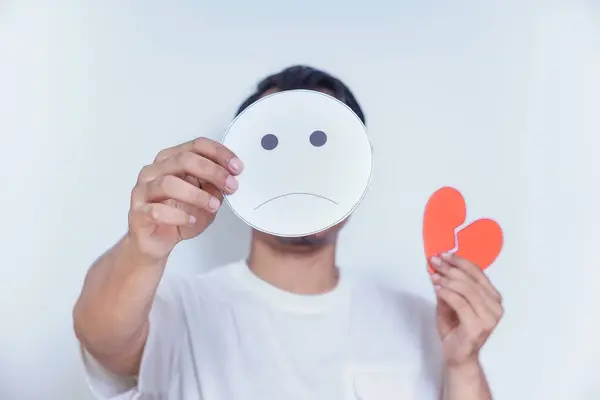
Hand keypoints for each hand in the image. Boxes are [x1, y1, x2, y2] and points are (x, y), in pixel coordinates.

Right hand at [127, 137, 242, 261]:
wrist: (156, 242)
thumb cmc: (180, 216)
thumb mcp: (206, 198)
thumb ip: (216, 186)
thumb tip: (232, 176)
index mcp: (171, 160)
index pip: (196, 145)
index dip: (219, 153)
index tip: (237, 167)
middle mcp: (154, 170)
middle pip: (184, 160)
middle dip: (213, 171)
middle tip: (231, 185)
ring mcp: (143, 191)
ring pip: (168, 183)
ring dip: (197, 195)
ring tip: (214, 206)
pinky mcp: (137, 213)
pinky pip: (157, 211)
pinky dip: (179, 216)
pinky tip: (191, 221)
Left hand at [430, 253, 502, 367]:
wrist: (458, 356)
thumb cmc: (456, 329)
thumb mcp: (451, 302)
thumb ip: (449, 286)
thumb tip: (438, 266)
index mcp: (493, 298)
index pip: (478, 273)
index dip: (460, 261)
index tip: (444, 254)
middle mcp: (495, 307)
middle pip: (471, 279)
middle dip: (451, 268)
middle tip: (435, 262)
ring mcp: (488, 318)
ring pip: (466, 289)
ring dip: (448, 279)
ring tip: (434, 276)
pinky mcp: (478, 327)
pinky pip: (460, 303)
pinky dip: (447, 293)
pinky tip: (437, 289)